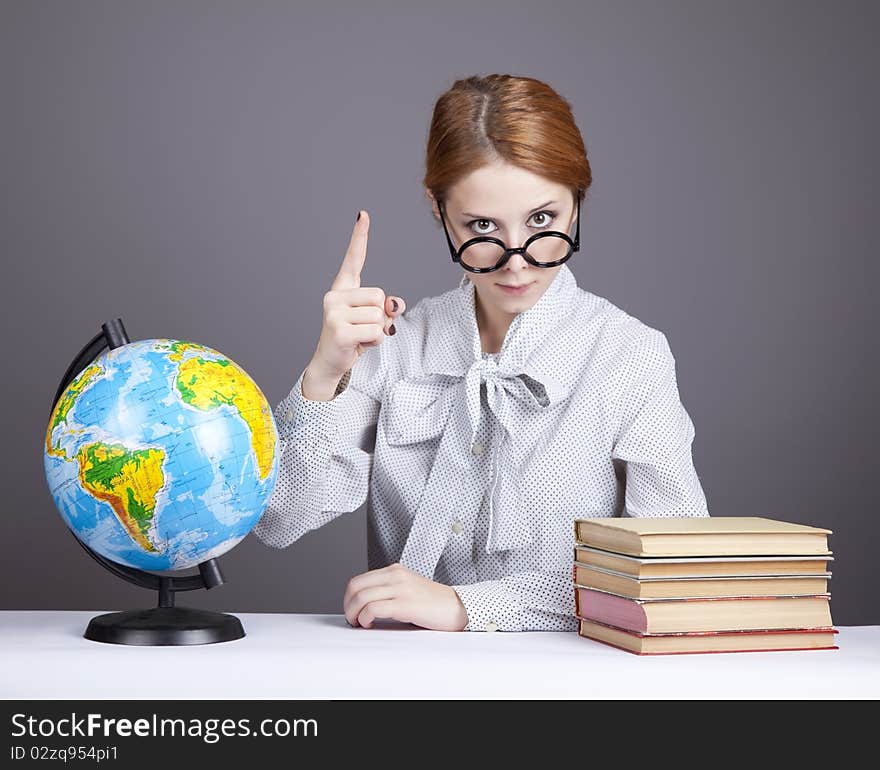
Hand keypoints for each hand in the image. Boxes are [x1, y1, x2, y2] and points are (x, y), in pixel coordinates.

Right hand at [304, 210, 405, 398]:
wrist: (330, 363)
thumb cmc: (352, 339)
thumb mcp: (372, 320)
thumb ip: (386, 308)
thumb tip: (394, 304)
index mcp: (342, 290)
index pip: (353, 260)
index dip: (359, 238)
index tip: (363, 215)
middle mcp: (335, 296)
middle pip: (380, 296)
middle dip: (380, 316)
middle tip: (363, 329)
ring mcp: (334, 312)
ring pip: (379, 315)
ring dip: (378, 331)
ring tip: (360, 337)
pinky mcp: (339, 330)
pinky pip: (376, 331)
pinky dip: (374, 341)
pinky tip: (358, 345)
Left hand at [343, 562, 468, 631]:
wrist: (458, 607)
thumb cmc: (433, 604)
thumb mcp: (407, 588)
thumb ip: (388, 590)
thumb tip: (362, 605)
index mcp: (394, 570)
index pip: (358, 581)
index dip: (348, 599)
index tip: (352, 612)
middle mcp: (395, 575)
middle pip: (355, 587)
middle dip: (348, 606)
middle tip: (353, 620)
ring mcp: (401, 588)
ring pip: (361, 597)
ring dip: (354, 614)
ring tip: (360, 624)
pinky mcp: (405, 604)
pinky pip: (374, 608)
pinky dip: (365, 618)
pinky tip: (370, 624)